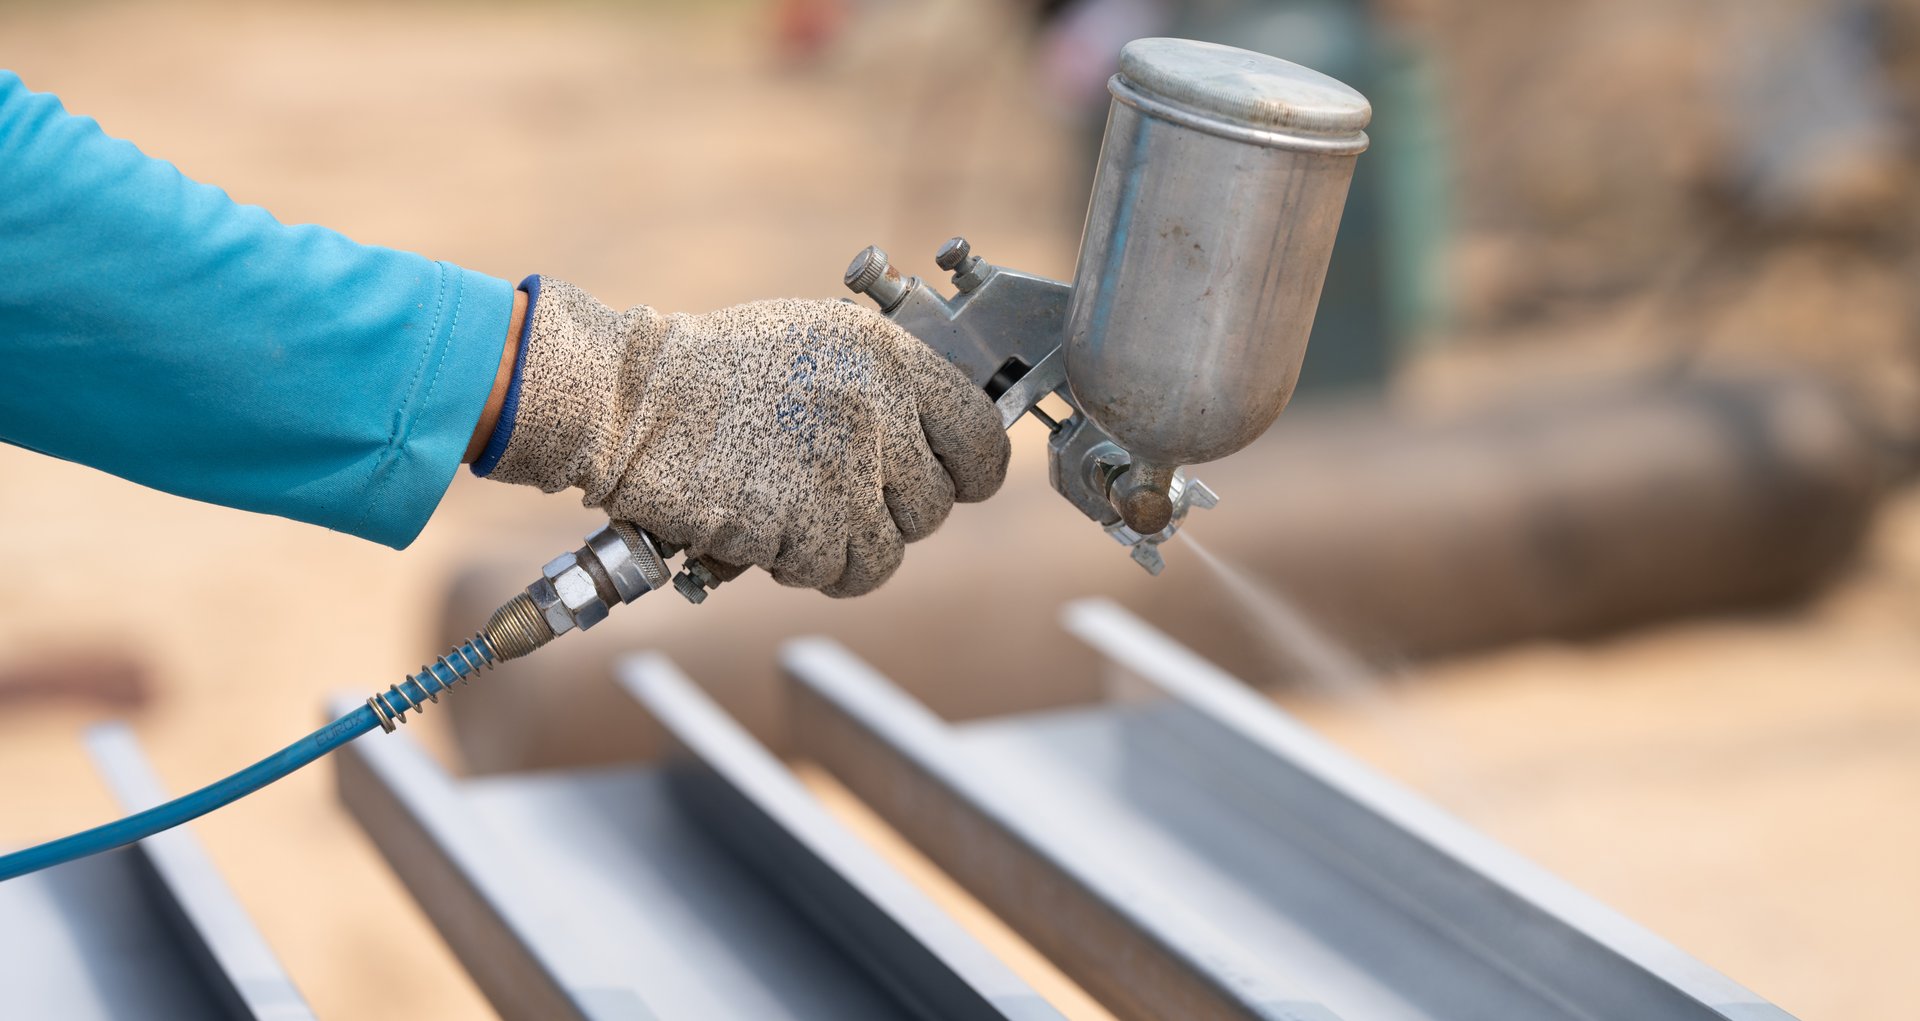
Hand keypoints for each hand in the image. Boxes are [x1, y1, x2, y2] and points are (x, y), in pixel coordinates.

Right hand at [480, 278, 1008, 596]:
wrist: (627, 399)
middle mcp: (874, 412)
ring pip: (885, 554)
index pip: (981, 436)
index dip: (969, 473)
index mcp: (888, 357)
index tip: (949, 484)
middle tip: (836, 499)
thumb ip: (885, 385)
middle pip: (932, 507)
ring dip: (842, 551)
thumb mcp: (818, 342)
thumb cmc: (716, 371)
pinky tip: (760, 528)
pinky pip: (827, 571)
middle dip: (888, 515)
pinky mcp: (796, 523)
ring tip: (795, 519)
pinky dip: (795, 563)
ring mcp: (837, 472)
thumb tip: (940, 440)